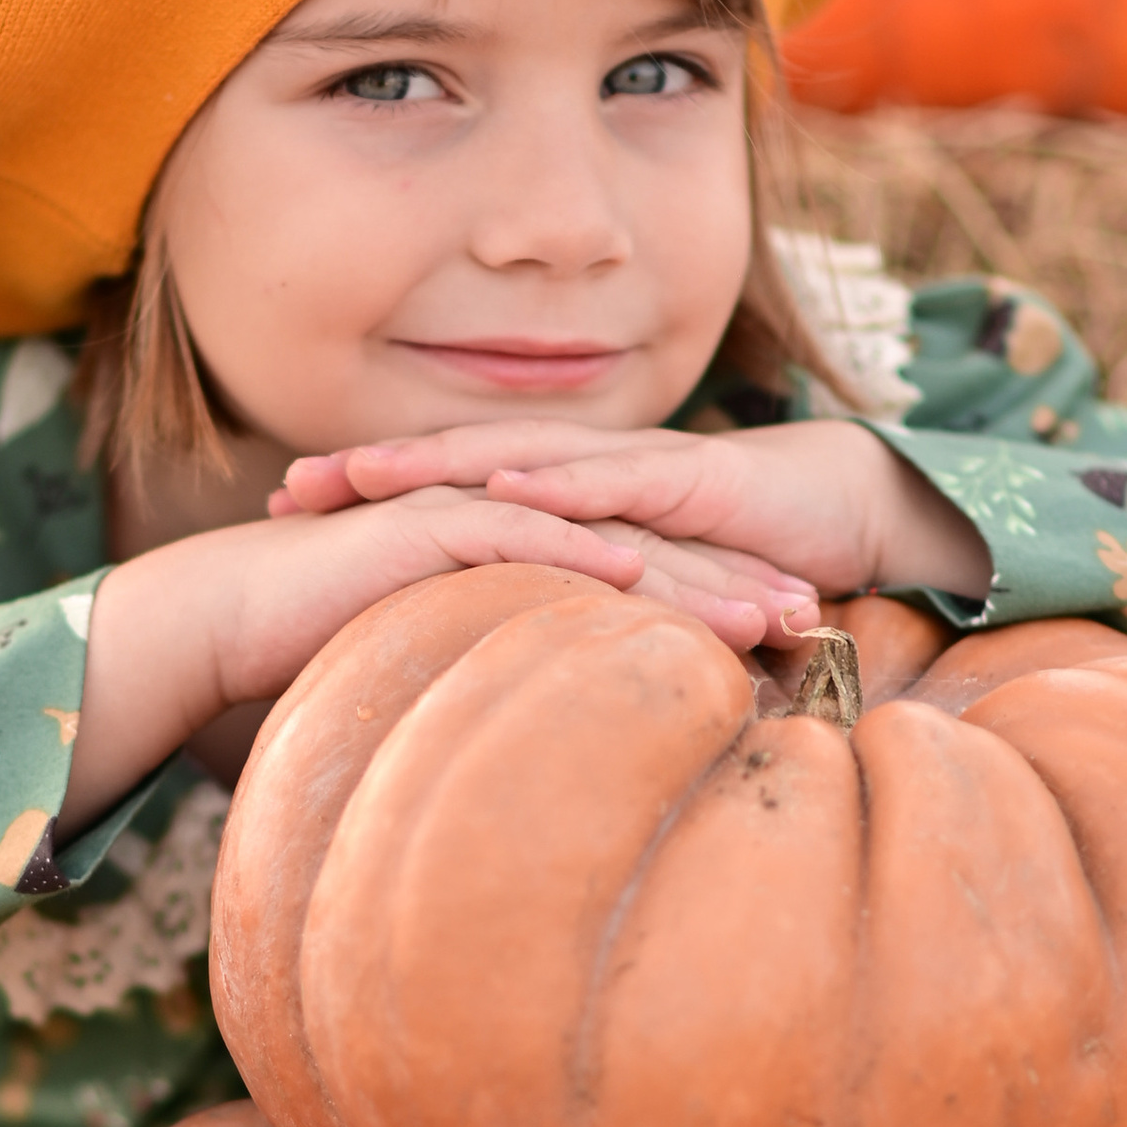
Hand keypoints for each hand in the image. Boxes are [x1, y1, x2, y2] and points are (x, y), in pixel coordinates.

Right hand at [60, 485, 810, 833]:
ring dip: (686, 573)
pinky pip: (511, 529)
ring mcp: (471, 517)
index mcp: (528, 569)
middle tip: (818, 622)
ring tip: (761, 609)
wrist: (225, 623)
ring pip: (601, 538)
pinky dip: (573, 544)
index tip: (796, 653)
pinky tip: (633, 568)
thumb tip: (558, 795)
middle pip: (649, 555)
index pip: (645, 586)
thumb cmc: (324, 667)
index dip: (720, 611)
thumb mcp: (444, 693)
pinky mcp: (422, 524)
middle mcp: (512, 532)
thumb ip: (509, 718)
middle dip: (734, 587)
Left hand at [279, 416, 991, 600]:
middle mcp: (587, 469)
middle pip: (459, 459)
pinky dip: (557, 483)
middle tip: (284, 487)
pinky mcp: (692, 479)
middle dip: (372, 469)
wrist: (844, 512)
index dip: (368, 494)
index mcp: (562, 493)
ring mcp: (634, 468)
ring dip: (439, 460)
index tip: (282, 512)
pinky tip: (501, 489)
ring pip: (521, 456)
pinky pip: (615, 480)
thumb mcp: (627, 598)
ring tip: (361, 473)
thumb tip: (486, 670)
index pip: (448, 487)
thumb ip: (562, 614)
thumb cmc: (732, 557)